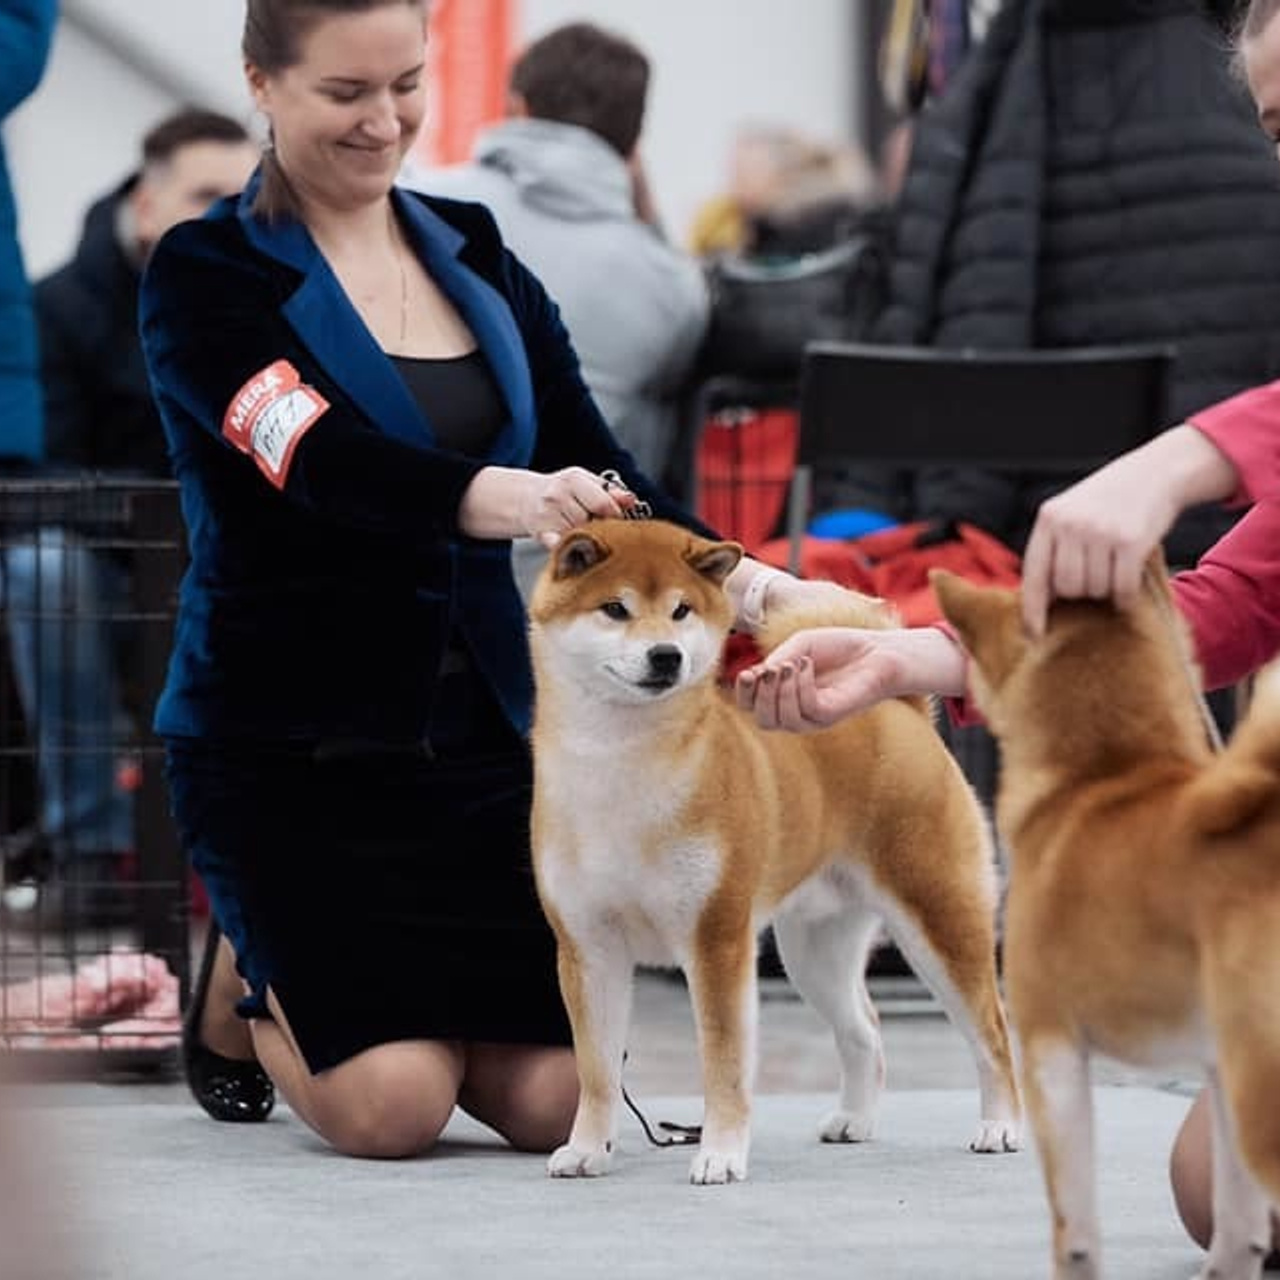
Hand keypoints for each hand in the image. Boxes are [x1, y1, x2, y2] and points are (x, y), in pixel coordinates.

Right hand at [521, 467, 638, 547]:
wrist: (526, 498)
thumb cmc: (563, 491)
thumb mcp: (587, 483)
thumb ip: (611, 492)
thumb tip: (630, 501)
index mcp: (573, 479)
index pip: (603, 504)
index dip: (615, 515)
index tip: (616, 519)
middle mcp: (558, 495)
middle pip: (592, 522)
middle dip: (599, 526)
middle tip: (597, 525)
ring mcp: (547, 516)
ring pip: (580, 536)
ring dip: (587, 537)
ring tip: (582, 530)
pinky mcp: (541, 534)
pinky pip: (563, 547)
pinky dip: (571, 548)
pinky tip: (573, 543)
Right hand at [734, 626, 966, 730]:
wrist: (876, 649)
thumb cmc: (838, 647)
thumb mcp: (798, 647)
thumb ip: (775, 660)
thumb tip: (752, 677)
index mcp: (783, 696)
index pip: (751, 707)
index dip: (743, 693)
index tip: (746, 672)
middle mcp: (796, 711)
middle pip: (763, 720)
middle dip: (759, 695)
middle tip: (769, 668)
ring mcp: (814, 717)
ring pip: (781, 719)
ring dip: (779, 690)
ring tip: (792, 663)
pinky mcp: (831, 715)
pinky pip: (806, 708)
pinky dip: (800, 686)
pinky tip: (806, 665)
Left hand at [1020, 425, 1237, 636]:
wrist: (1156, 473)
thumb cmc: (1109, 501)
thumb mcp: (1072, 512)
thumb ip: (1055, 547)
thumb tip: (1044, 600)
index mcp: (1049, 519)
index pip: (1034, 574)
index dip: (1032, 609)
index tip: (1033, 636)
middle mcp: (1071, 524)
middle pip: (1068, 588)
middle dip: (1082, 592)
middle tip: (1098, 575)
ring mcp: (1101, 532)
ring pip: (1095, 590)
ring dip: (1107, 590)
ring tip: (1115, 567)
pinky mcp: (1131, 541)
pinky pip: (1123, 588)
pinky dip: (1127, 596)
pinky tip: (1130, 587)